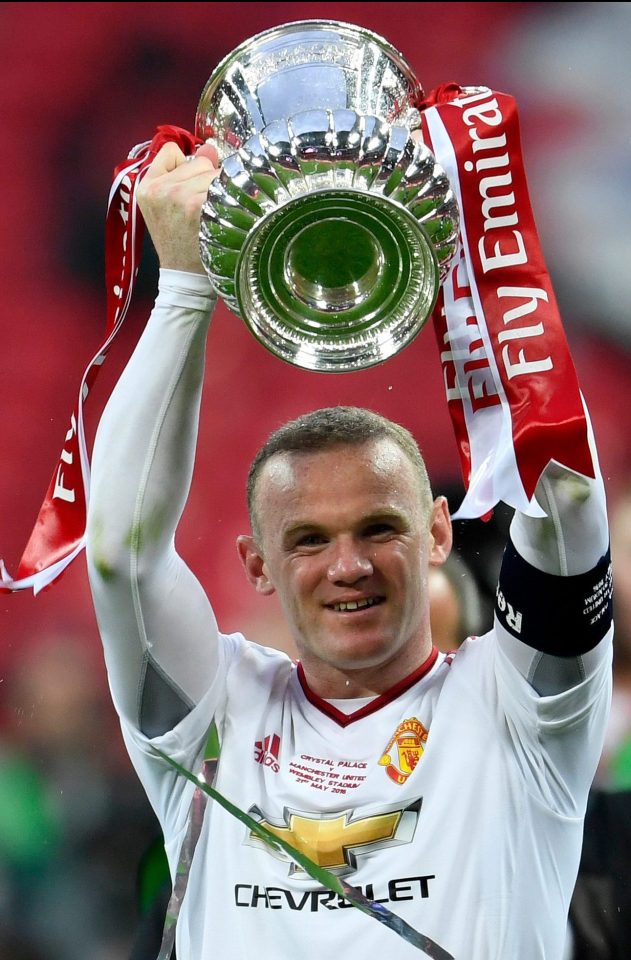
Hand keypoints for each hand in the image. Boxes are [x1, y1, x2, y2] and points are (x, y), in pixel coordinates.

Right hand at [136, 141, 219, 273]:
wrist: (185, 276)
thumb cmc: (180, 242)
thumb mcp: (168, 205)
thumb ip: (185, 172)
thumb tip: (210, 147)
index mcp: (146, 186)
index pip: (171, 152)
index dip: (187, 165)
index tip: (190, 185)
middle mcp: (159, 188)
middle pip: (199, 161)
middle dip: (207, 180)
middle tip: (202, 210)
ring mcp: (178, 195)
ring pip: (214, 172)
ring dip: (221, 190)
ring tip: (212, 215)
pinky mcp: (197, 204)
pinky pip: (225, 184)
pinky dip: (231, 197)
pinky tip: (223, 216)